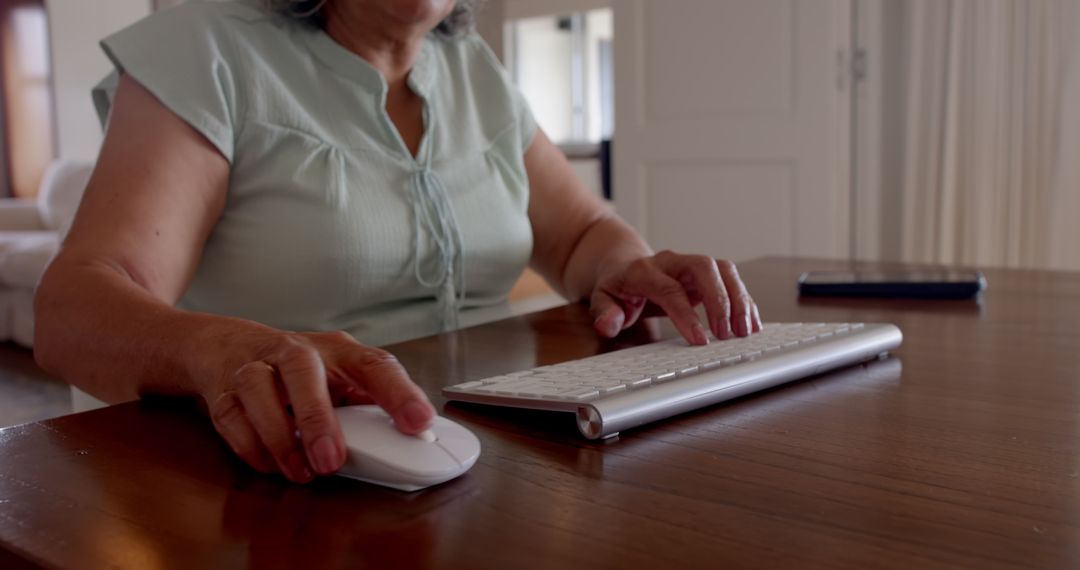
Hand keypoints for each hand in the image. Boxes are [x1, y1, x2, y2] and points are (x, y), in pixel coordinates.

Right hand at [200, 328, 434, 482]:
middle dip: (317, 417)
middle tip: (330, 460)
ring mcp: (254, 367)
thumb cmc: (298, 370)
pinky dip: (250, 445)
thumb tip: (406, 437)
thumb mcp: (339, 378)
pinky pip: (230, 416)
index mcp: (337, 351)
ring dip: (279, 437)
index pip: (373, 364)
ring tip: (301, 471)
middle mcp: (294, 351)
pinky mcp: (223, 390)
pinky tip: (271, 464)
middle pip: (303, 370)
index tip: (419, 422)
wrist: (225, 346)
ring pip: (257, 389)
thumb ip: (367, 405)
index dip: (399, 392)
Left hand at [590, 251, 762, 344]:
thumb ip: (604, 313)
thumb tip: (607, 325)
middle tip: (728, 334)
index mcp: (644, 270)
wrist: (624, 264)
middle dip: (720, 300)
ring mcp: (691, 265)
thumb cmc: (617, 285)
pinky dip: (744, 301)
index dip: (687, 314)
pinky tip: (751, 324)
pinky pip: (731, 280)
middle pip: (704, 268)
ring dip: (739, 299)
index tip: (700, 340)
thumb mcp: (602, 299)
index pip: (669, 288)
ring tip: (745, 331)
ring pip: (723, 270)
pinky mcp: (706, 274)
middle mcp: (671, 262)